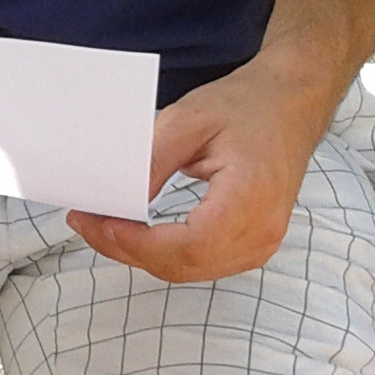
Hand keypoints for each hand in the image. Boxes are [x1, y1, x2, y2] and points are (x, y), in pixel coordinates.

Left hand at [67, 58, 332, 282]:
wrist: (289, 104)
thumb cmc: (246, 106)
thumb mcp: (188, 121)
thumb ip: (153, 163)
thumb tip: (119, 202)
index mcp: (250, 198)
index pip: (189, 245)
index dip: (138, 243)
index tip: (98, 222)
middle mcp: (263, 231)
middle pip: (184, 265)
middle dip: (127, 250)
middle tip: (85, 222)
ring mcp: (262, 243)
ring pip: (190, 270)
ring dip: (142, 255)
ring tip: (102, 226)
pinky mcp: (253, 244)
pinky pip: (202, 263)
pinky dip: (164, 253)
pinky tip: (136, 233)